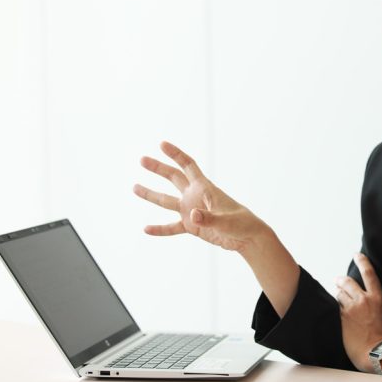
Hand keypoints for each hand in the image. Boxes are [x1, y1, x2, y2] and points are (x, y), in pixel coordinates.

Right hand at [133, 141, 269, 251]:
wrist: (247, 238)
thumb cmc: (241, 223)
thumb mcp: (226, 220)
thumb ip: (208, 218)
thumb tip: (191, 215)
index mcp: (205, 188)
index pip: (188, 166)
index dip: (175, 154)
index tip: (161, 144)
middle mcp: (195, 196)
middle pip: (173, 178)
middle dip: (158, 168)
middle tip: (142, 159)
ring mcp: (191, 211)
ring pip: (167, 201)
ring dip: (151, 194)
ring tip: (134, 187)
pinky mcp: (192, 227)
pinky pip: (172, 227)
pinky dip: (160, 229)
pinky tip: (146, 229)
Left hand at [336, 253, 381, 372]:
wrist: (376, 353)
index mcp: (377, 298)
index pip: (369, 273)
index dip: (362, 261)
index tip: (357, 255)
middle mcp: (363, 300)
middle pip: (347, 281)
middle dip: (342, 279)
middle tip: (338, 279)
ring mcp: (351, 310)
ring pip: (340, 293)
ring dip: (338, 292)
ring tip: (338, 292)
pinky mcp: (343, 319)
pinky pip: (337, 306)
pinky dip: (337, 304)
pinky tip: (338, 306)